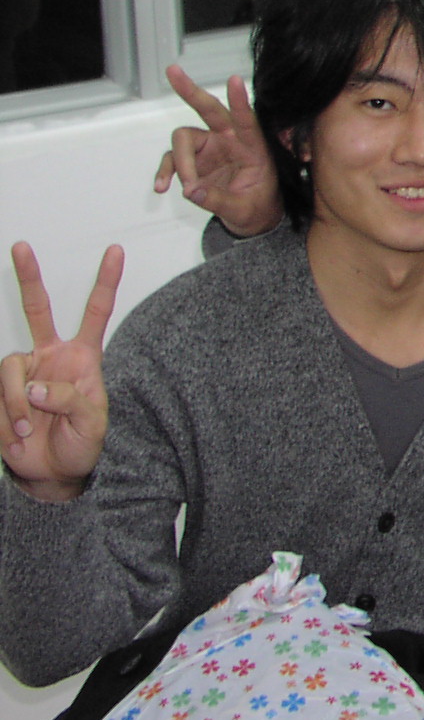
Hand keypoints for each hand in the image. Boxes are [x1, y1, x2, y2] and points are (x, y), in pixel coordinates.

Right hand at [1, 242, 121, 500]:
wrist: (52, 474)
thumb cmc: (80, 444)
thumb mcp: (91, 423)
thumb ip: (70, 399)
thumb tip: (36, 387)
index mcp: (83, 358)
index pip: (96, 312)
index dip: (106, 282)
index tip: (116, 251)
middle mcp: (51, 356)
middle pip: (38, 308)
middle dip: (28, 276)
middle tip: (21, 246)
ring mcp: (23, 371)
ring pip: (10, 367)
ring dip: (16, 402)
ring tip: (28, 428)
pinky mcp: (1, 390)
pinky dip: (6, 417)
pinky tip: (16, 435)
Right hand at [153, 65, 283, 236]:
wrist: (251, 217)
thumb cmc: (256, 207)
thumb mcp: (244, 211)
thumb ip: (220, 201)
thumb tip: (193, 192)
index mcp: (253, 147)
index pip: (247, 121)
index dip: (240, 102)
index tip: (234, 80)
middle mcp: (229, 140)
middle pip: (209, 110)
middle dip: (190, 91)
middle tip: (173, 71)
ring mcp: (209, 147)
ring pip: (184, 138)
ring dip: (181, 162)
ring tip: (188, 188)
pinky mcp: (193, 159)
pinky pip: (172, 159)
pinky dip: (165, 171)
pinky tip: (161, 186)